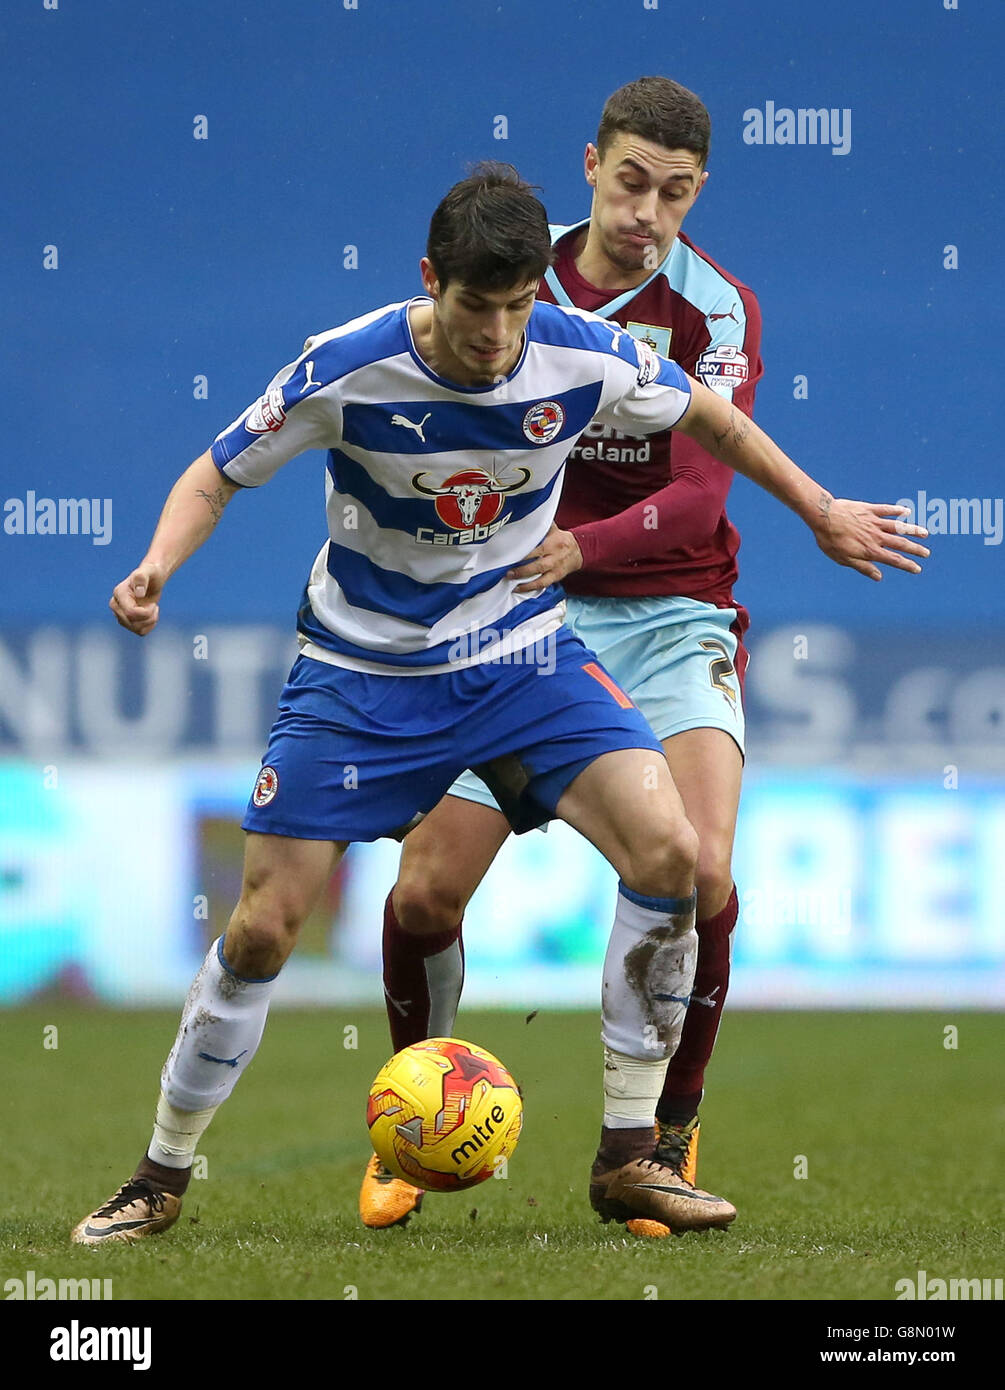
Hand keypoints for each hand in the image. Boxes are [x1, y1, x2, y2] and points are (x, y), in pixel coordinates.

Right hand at [109, 563, 166, 634]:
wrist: (153, 579)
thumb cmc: (151, 573)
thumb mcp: (149, 571)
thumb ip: (141, 578)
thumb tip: (139, 593)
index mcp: (119, 593)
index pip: (130, 613)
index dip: (146, 612)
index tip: (153, 604)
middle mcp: (115, 605)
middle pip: (133, 622)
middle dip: (149, 617)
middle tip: (154, 606)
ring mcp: (120, 614)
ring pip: (137, 629)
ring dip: (150, 621)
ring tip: (153, 609)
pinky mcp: (127, 621)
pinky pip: (140, 632)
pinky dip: (150, 626)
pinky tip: (152, 616)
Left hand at [507, 525, 583, 593]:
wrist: (579, 552)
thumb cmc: (561, 540)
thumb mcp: (553, 529)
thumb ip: (541, 526)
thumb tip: (525, 517)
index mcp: (553, 544)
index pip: (537, 549)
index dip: (524, 554)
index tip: (511, 556)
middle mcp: (554, 558)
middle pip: (538, 566)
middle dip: (522, 571)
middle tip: (508, 572)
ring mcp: (555, 569)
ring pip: (541, 578)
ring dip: (526, 583)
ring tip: (512, 584)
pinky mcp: (556, 577)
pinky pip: (543, 584)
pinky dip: (531, 588)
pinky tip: (520, 588)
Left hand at [813, 499, 929, 580]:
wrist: (824, 517)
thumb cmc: (831, 540)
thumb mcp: (844, 559)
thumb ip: (863, 567)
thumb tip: (879, 577)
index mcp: (870, 550)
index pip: (894, 560)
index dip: (907, 565)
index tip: (918, 568)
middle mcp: (876, 536)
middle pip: (900, 544)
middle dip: (915, 549)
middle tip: (927, 553)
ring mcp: (874, 522)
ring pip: (898, 526)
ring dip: (913, 530)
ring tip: (925, 534)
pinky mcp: (870, 509)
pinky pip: (887, 510)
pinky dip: (898, 511)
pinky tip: (906, 512)